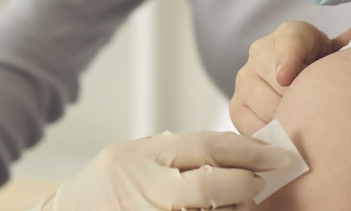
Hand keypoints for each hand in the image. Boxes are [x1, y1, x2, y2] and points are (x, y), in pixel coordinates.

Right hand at [44, 131, 291, 210]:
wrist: (71, 210)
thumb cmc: (115, 180)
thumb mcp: (142, 155)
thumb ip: (181, 153)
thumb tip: (241, 152)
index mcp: (145, 155)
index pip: (206, 147)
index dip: (249, 151)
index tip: (279, 156)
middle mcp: (143, 185)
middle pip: (206, 185)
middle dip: (243, 184)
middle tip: (260, 184)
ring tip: (242, 205)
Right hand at [229, 17, 350, 134]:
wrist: (309, 84)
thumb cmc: (328, 70)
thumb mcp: (344, 51)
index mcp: (291, 34)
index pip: (290, 42)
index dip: (288, 60)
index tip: (287, 79)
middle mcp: (260, 50)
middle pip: (277, 82)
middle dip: (300, 101)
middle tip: (319, 112)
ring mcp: (244, 79)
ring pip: (265, 106)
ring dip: (287, 119)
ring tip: (306, 124)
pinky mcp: (237, 105)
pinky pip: (249, 124)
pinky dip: (269, 134)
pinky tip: (287, 136)